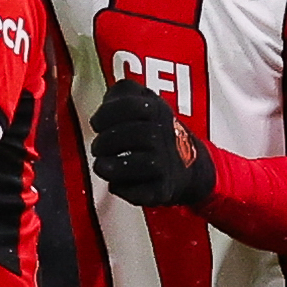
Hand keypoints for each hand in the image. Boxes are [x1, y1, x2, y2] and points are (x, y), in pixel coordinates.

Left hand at [89, 81, 212, 206]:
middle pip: (137, 135)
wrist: (190, 164)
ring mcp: (166, 163)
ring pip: (141, 164)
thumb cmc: (154, 131)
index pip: (132, 105)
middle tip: (97, 148)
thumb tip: (107, 100)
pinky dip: (125, 189)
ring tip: (101, 165)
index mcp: (157, 110)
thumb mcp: (144, 101)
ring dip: (114, 166)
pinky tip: (115, 184)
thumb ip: (122, 94)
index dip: (107, 113)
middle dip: (107, 142)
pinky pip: (144, 192)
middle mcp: (165, 135)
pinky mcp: (164, 188)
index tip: (96, 124)